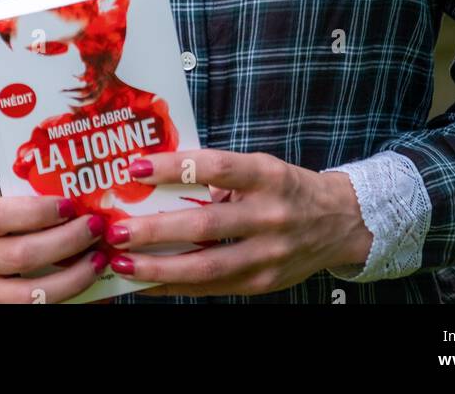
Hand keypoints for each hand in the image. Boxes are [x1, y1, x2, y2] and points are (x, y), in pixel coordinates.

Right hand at [0, 193, 111, 303]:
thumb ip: (23, 205)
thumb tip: (77, 204)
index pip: (2, 216)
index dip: (39, 212)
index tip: (70, 205)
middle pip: (22, 256)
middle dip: (66, 243)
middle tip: (95, 229)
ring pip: (29, 295)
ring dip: (71, 279)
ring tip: (97, 261)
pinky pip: (30, 311)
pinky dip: (64, 301)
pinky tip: (86, 287)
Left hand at [105, 149, 371, 297]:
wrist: (338, 222)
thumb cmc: (286, 188)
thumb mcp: (260, 168)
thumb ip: (218, 176)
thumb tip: (159, 181)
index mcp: (266, 176)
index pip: (215, 167)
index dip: (175, 167)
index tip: (137, 167)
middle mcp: (269, 215)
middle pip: (205, 224)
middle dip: (155, 230)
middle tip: (116, 229)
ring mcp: (267, 255)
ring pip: (206, 266)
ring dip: (159, 267)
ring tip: (123, 262)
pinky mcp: (262, 284)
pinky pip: (212, 288)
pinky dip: (176, 285)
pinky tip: (147, 282)